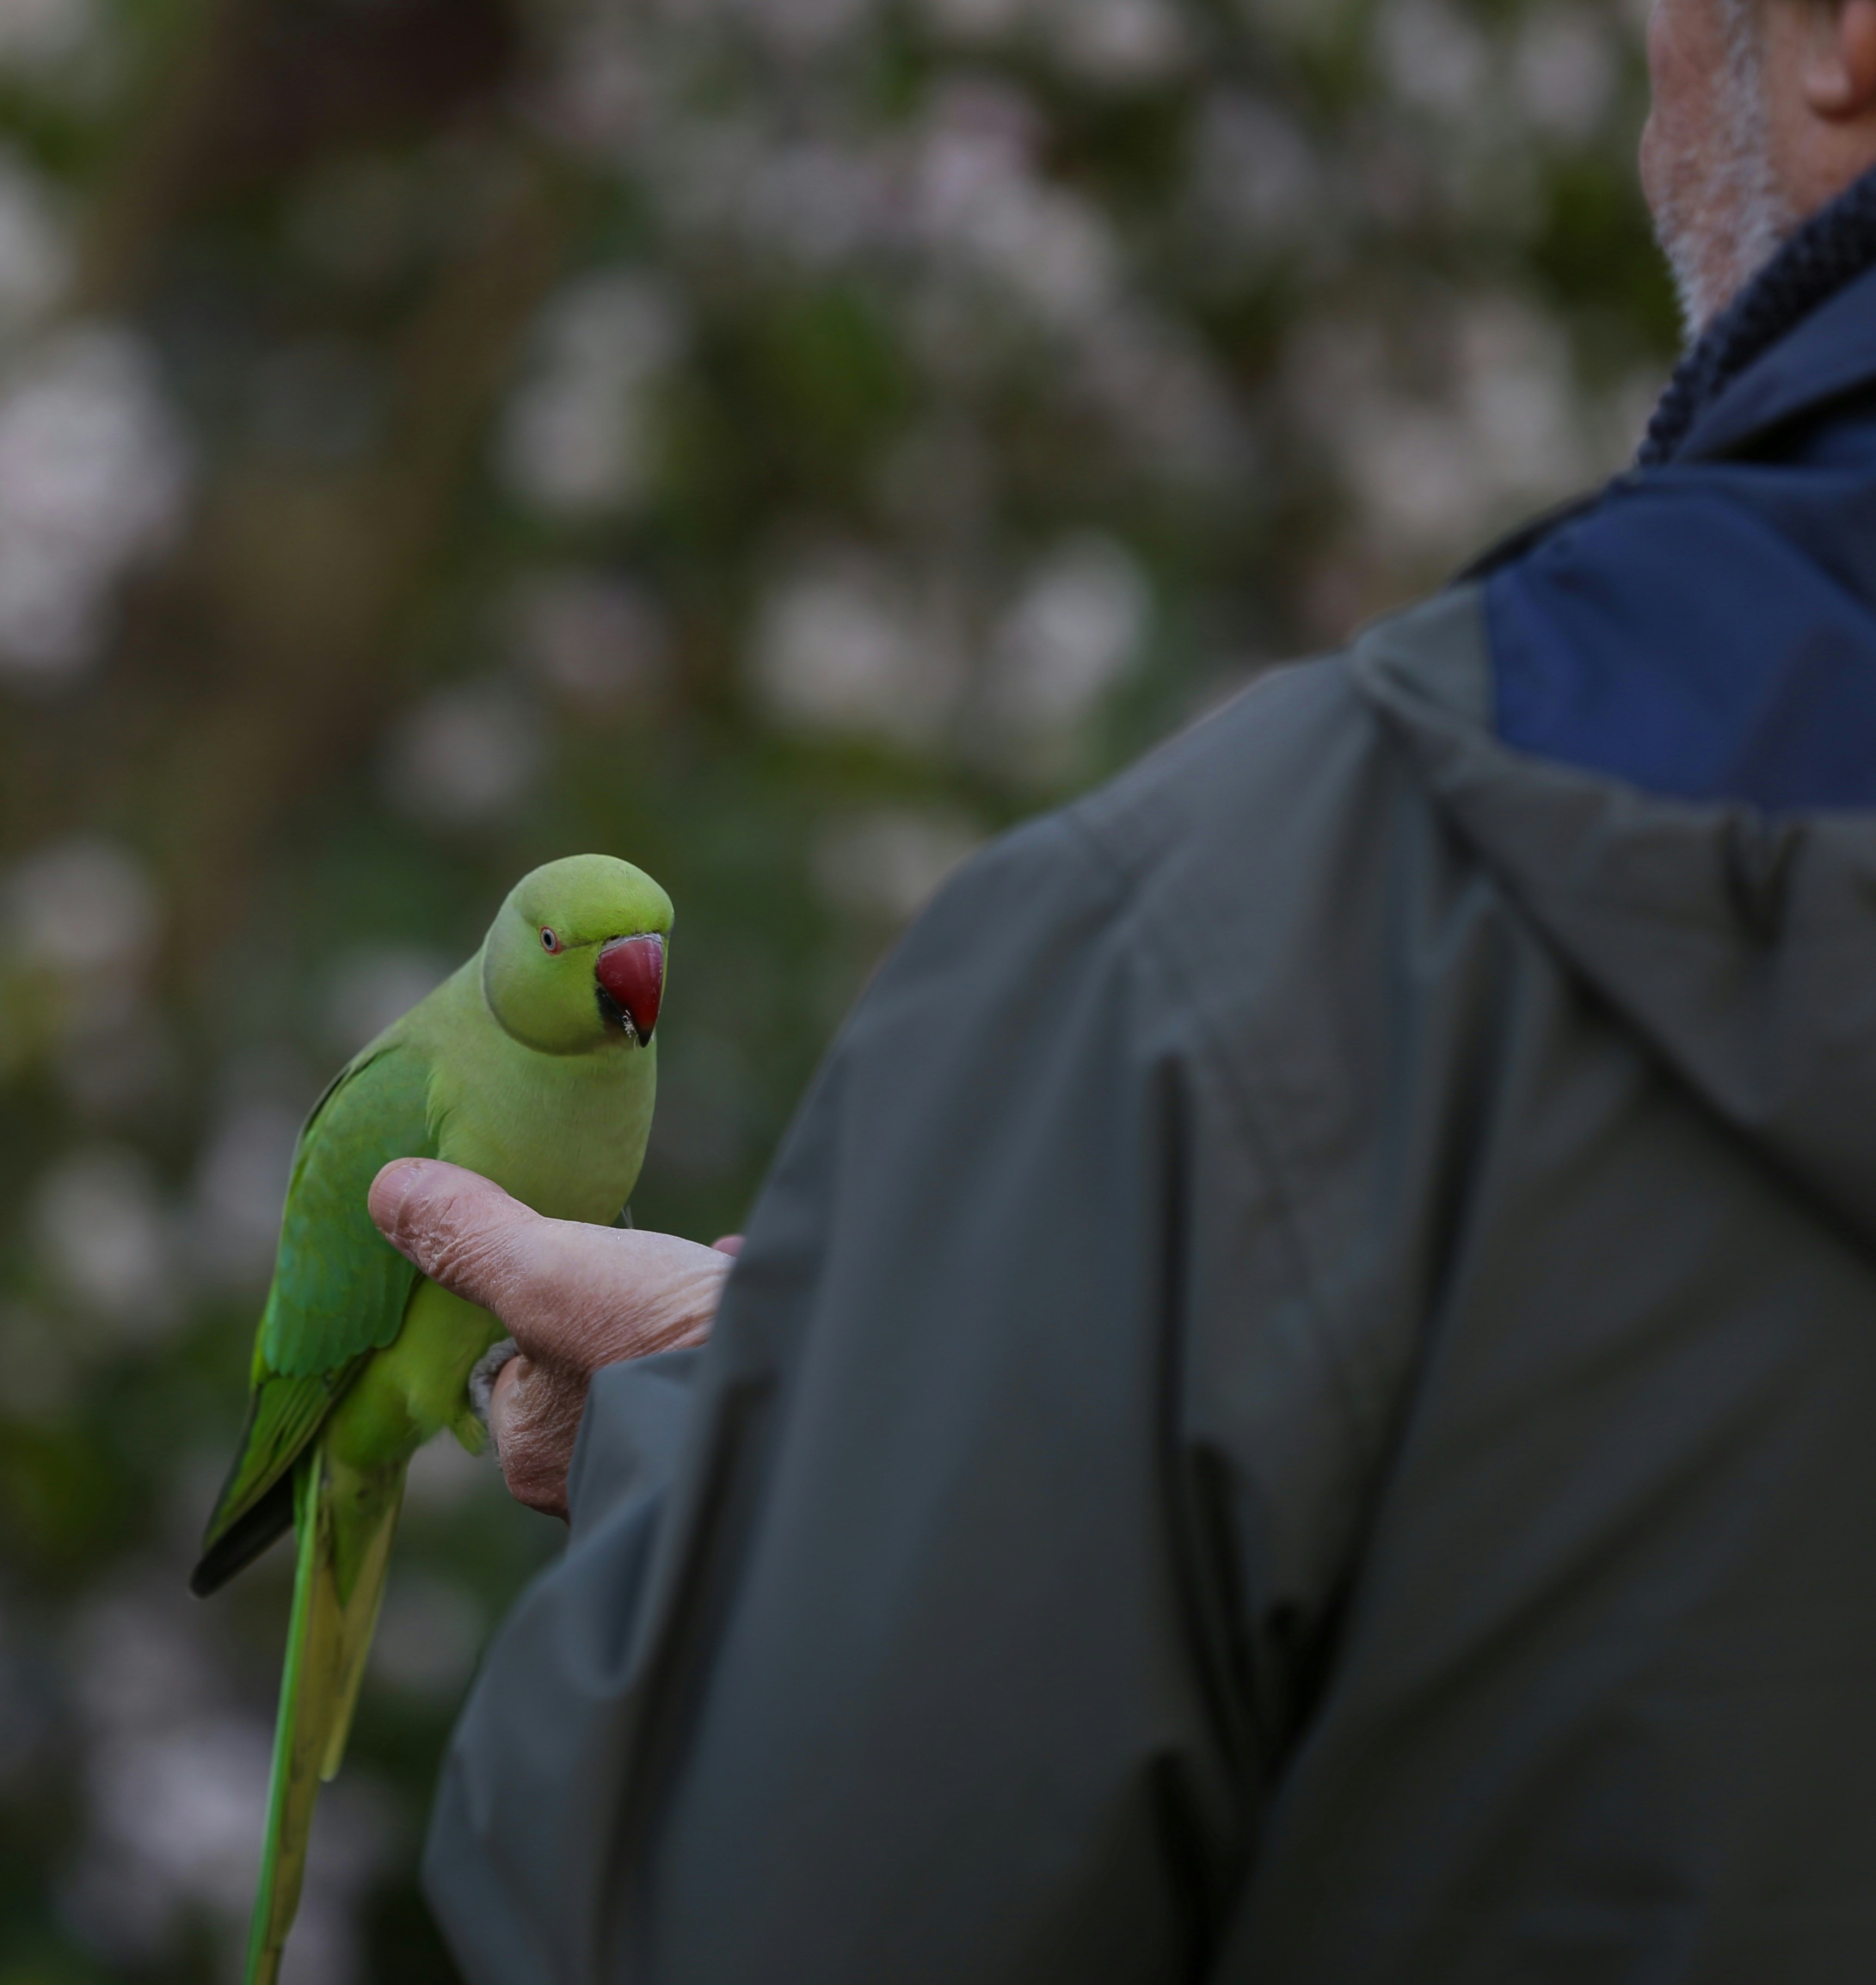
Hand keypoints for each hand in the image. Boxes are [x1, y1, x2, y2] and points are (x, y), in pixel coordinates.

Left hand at [368, 1159, 735, 1520]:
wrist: (789, 1379)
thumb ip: (470, 1235)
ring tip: (686, 1271)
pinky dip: (721, 1320)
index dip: (526, 1321)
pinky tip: (737, 1274)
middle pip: (581, 1377)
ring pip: (651, 1377)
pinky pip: (716, 1366)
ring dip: (664, 1325)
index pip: (507, 1380)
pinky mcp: (739, 1431)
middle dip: (604, 1326)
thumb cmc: (653, 1339)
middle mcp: (597, 1478)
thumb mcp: (547, 1270)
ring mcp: (672, 1460)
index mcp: (535, 1455)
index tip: (559, 1277)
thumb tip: (385, 1190)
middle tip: (629, 1271)